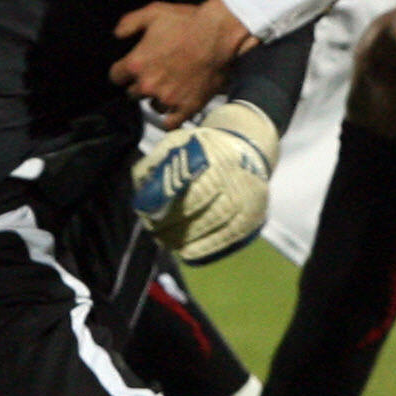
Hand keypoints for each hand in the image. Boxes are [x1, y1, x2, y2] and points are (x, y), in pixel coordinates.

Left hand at [111, 0, 256, 127]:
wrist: (218, 34)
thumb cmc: (187, 21)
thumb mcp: (153, 12)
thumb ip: (129, 23)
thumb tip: (117, 35)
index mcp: (136, 63)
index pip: (116, 77)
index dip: (122, 72)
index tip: (129, 69)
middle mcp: (148, 84)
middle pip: (132, 93)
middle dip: (139, 84)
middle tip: (153, 75)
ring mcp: (168, 98)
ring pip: (152, 106)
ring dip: (157, 98)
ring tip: (168, 88)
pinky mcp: (187, 107)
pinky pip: (171, 123)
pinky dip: (170, 119)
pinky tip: (173, 111)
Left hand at [131, 100, 277, 263]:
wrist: (247, 152)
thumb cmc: (203, 151)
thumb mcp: (178, 143)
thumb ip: (156, 164)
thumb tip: (141, 192)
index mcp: (214, 155)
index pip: (191, 185)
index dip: (169, 205)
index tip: (147, 215)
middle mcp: (235, 176)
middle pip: (203, 206)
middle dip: (174, 223)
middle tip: (154, 231)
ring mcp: (247, 197)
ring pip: (216, 223)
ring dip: (188, 238)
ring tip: (165, 242)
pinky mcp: (253, 216)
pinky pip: (229, 236)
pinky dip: (206, 247)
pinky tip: (186, 252)